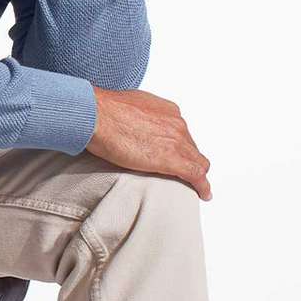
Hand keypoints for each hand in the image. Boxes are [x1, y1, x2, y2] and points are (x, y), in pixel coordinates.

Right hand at [86, 86, 211, 200]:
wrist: (97, 116)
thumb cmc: (103, 112)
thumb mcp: (130, 106)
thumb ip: (140, 115)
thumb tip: (135, 124)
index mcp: (167, 111)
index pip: (182, 133)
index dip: (181, 147)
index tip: (177, 156)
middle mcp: (176, 124)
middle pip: (192, 148)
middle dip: (190, 161)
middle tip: (184, 175)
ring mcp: (176, 141)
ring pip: (198, 162)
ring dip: (197, 174)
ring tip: (195, 187)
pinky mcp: (171, 159)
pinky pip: (195, 175)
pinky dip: (202, 186)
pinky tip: (203, 194)